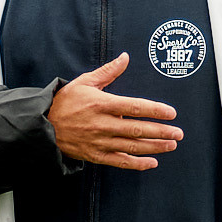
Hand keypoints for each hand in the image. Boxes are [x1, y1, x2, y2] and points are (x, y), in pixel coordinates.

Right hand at [47, 53, 181, 170]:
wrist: (43, 125)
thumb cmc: (66, 101)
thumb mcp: (84, 81)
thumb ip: (108, 71)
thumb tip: (125, 57)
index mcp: (101, 103)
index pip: (134, 106)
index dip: (154, 110)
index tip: (171, 112)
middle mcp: (102, 124)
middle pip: (137, 129)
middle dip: (161, 132)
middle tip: (178, 133)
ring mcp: (99, 142)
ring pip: (132, 146)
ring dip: (154, 147)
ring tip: (171, 145)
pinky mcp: (95, 155)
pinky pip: (120, 162)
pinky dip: (137, 164)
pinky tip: (152, 163)